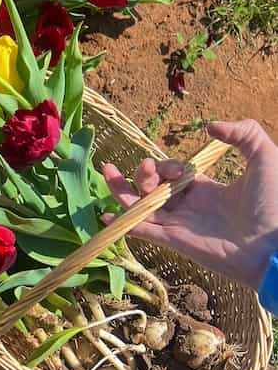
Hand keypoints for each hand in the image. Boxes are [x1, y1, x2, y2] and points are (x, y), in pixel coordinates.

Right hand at [102, 120, 277, 291]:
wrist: (273, 243)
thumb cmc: (273, 202)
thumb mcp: (263, 157)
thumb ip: (243, 132)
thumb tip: (210, 126)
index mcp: (207, 189)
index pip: (173, 174)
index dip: (167, 166)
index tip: (180, 169)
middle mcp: (189, 206)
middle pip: (152, 188)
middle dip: (142, 173)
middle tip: (145, 168)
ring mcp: (179, 224)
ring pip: (141, 206)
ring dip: (123, 189)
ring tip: (109, 172)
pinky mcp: (174, 241)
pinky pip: (142, 231)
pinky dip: (124, 222)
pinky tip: (107, 213)